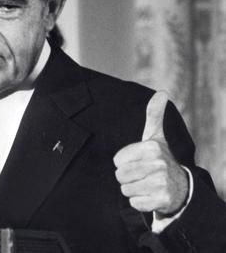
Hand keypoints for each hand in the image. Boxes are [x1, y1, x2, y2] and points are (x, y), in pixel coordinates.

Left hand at [113, 92, 188, 215]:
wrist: (179, 187)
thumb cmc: (159, 158)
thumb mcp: (155, 136)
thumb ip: (154, 115)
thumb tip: (162, 93)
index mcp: (152, 147)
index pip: (117, 160)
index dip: (124, 162)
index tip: (139, 161)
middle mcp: (158, 164)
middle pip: (119, 175)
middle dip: (127, 177)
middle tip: (141, 174)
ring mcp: (161, 182)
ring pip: (125, 190)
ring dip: (132, 189)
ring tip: (146, 183)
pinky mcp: (161, 200)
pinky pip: (134, 203)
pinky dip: (140, 201)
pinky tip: (150, 195)